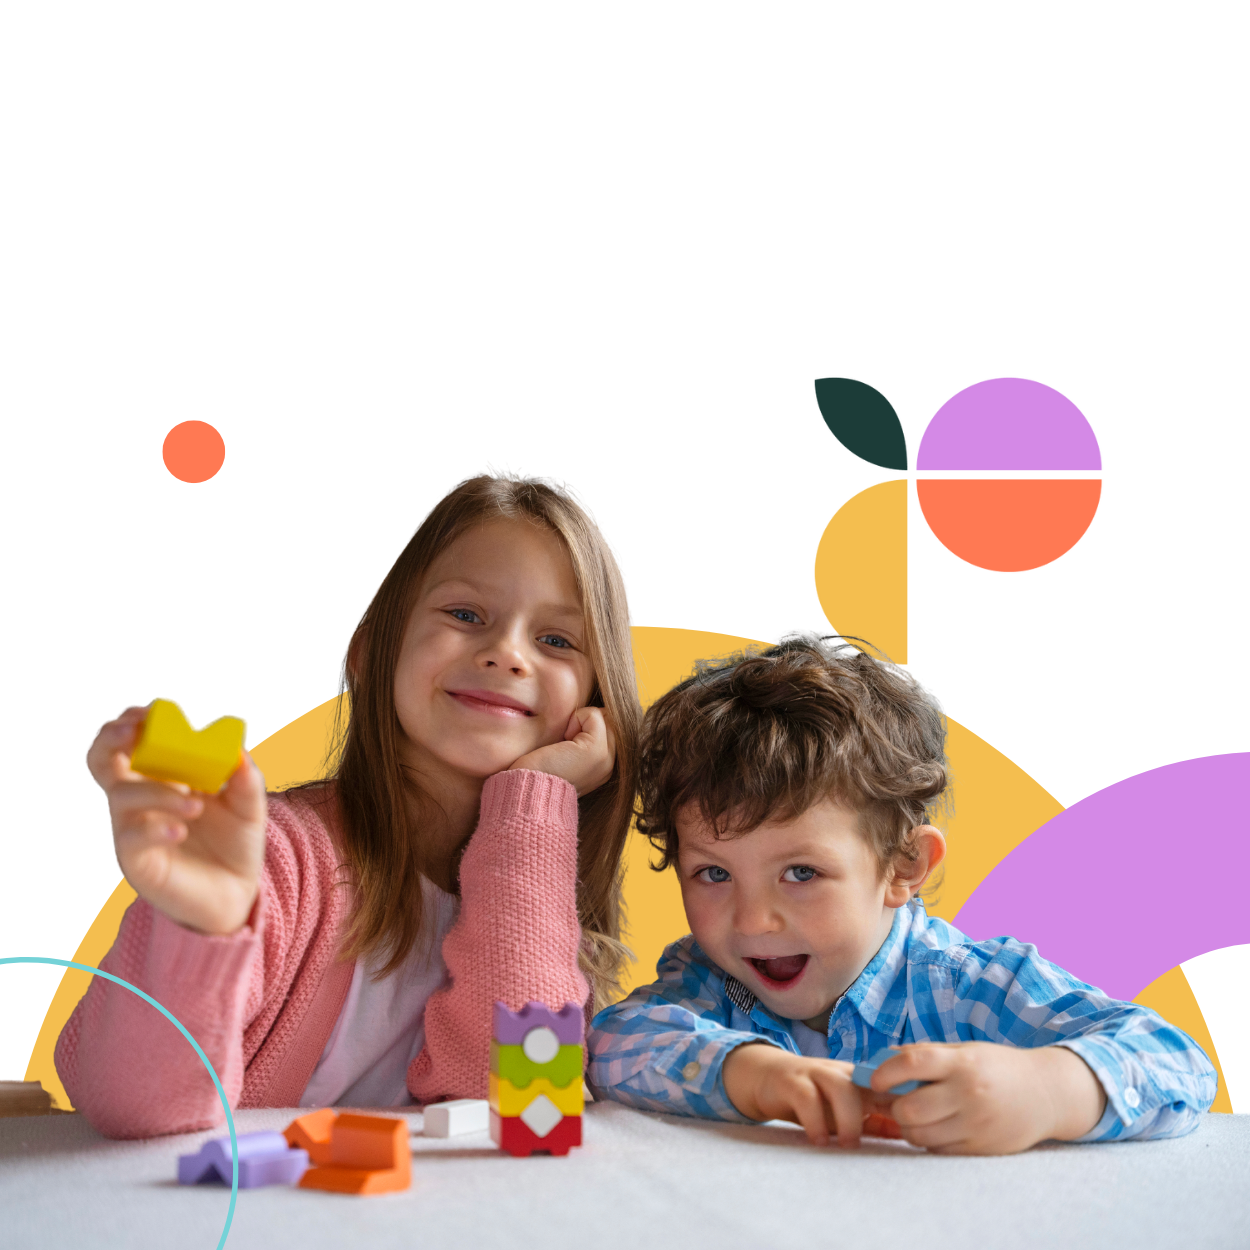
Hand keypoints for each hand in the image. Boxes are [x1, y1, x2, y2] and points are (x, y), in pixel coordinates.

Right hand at [84, 704, 267, 935]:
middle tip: (137, 730)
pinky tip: (180, 829)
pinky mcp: (135, 860)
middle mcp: (139, 799)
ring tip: (197, 805)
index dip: (131, 721)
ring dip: (158, 791)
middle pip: (100, 759)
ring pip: (121, 796)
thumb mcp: (249, 806)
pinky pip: (130, 837)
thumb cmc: (234, 842)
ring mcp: (132, 829)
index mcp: (161, 777)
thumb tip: (238, 748)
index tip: (150, 710)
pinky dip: (154, 827)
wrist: (237, 893)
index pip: (130, 740)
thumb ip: (244, 779)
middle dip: (110, 737)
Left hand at [506, 706, 615, 797]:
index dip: (588, 724)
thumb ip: (583, 737)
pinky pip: (594, 714)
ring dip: (581, 720)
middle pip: (610, 719)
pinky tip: (564, 739)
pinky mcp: (597, 750)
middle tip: (566, 742)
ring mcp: (607, 758)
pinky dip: (576, 719)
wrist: (529, 790)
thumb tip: (592, 713)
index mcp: (605, 766)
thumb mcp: (567, 752)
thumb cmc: (539, 769)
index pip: (610, 726)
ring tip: (565, 742)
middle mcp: (610, 763)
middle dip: (588, 720)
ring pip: (604, 715)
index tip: (567, 743)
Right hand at [721, 1043, 899, 1148]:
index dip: (905, 1104)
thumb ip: (876, 1122)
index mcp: (859, 1079)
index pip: (891, 1086)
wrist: (767, 1078)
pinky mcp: (791, 1081)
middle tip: (881, 1141)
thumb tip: (912, 1135)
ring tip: (848, 1144)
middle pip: (870, 1084)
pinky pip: (806, 1097)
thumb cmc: (814, 1098)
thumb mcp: (847, 1110)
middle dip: (880, 1112)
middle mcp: (840, 1072)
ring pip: (840, 1087)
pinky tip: (819, 1140)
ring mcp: (815, 1074)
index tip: (916, 1129)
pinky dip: (815, 1120)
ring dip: (848, 1118)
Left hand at [871, 1041, 1107, 1154]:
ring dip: (907, 1126)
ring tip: (913, 1115)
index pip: (912, 1063)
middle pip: (911, 1108)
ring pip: (920, 1135)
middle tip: (893, 1101)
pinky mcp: (981, 1149)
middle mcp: (969, 1093)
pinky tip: (935, 1128)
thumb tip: (880, 1061)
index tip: (875, 1079)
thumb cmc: (995, 1067)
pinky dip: (927, 1141)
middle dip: (894, 1106)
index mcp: (962, 1063)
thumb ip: (925, 1055)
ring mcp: (976, 1124)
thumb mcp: (964, 1051)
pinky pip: (938, 1150)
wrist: (1045, 1094)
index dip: (885, 1072)